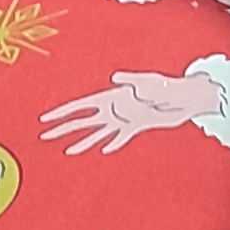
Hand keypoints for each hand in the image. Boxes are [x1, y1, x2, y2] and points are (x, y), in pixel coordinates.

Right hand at [41, 71, 213, 153]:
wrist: (184, 97)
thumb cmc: (165, 85)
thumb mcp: (146, 81)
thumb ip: (130, 80)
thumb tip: (115, 78)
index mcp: (111, 96)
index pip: (81, 106)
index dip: (62, 113)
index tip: (45, 119)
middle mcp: (114, 108)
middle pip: (83, 120)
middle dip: (63, 128)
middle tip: (44, 136)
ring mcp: (124, 119)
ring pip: (98, 133)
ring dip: (82, 142)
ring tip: (67, 150)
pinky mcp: (137, 126)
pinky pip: (120, 138)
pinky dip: (112, 144)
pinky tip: (104, 150)